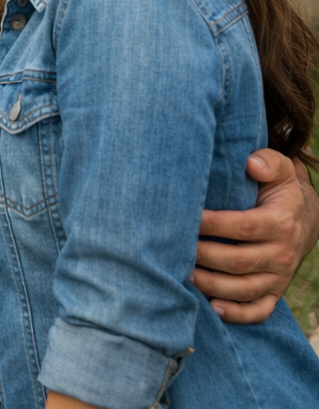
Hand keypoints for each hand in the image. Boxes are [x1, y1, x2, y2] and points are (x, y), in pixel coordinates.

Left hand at [192, 149, 318, 322]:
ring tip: (183, 275)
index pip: (243, 226)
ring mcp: (278, 277)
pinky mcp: (274, 293)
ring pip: (244, 289)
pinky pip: (258, 310)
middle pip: (239, 261)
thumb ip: (269, 162)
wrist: (303, 220)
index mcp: (281, 223)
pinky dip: (237, 314)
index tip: (187, 218)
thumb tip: (251, 163)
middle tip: (173, 249)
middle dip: (204, 256)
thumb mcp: (281, 171)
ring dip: (212, 285)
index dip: (213, 224)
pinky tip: (212, 307)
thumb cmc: (278, 192)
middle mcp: (282, 254)